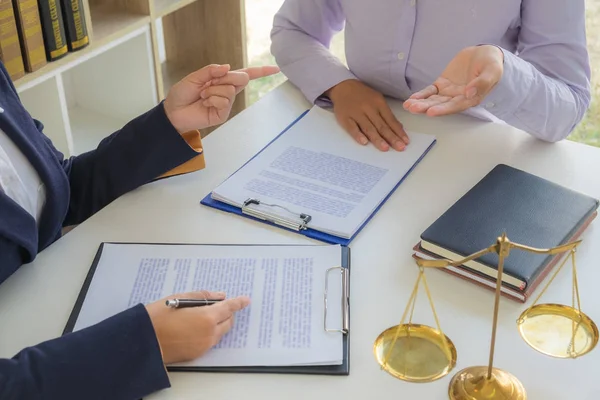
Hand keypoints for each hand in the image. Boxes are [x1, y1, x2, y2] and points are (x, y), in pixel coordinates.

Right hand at [145, 291, 250, 363]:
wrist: (144, 341)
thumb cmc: (159, 317)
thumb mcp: (180, 298)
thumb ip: (203, 297)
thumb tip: (219, 296)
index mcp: (207, 317)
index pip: (229, 308)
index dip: (238, 302)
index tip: (246, 300)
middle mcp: (209, 333)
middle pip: (228, 321)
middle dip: (226, 312)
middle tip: (216, 305)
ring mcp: (204, 345)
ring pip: (220, 332)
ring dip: (218, 323)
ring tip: (202, 316)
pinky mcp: (197, 353)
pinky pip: (210, 340)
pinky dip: (209, 332)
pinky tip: (195, 327)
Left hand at [164, 64, 279, 133]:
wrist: (173, 111)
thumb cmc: (182, 94)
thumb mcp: (195, 77)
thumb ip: (211, 70)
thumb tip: (228, 67)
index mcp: (223, 80)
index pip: (245, 74)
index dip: (261, 71)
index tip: (276, 69)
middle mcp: (228, 91)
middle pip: (241, 78)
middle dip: (225, 78)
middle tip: (209, 83)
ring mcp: (226, 104)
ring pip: (230, 90)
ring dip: (213, 90)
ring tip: (203, 96)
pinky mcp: (223, 114)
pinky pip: (224, 101)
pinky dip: (213, 99)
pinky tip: (205, 103)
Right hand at [326, 80, 408, 151]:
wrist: (343, 87)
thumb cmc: (363, 96)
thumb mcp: (377, 100)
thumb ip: (387, 114)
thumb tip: (399, 128)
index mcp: (379, 103)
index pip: (391, 120)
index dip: (398, 131)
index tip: (406, 142)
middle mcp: (368, 108)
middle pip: (381, 125)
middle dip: (392, 137)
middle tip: (400, 148)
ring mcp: (356, 113)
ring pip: (368, 128)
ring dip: (377, 139)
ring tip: (385, 148)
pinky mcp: (344, 118)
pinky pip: (352, 128)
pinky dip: (358, 135)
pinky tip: (364, 142)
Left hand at [403, 45, 503, 115]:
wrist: (485, 54)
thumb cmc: (492, 64)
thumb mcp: (492, 71)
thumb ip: (482, 83)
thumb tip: (469, 93)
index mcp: (472, 98)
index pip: (455, 106)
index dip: (443, 110)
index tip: (430, 112)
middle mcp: (458, 98)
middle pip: (440, 105)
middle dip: (426, 107)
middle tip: (413, 109)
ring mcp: (449, 92)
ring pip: (433, 100)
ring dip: (420, 103)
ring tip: (408, 105)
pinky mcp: (442, 84)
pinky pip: (430, 91)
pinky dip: (421, 95)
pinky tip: (411, 98)